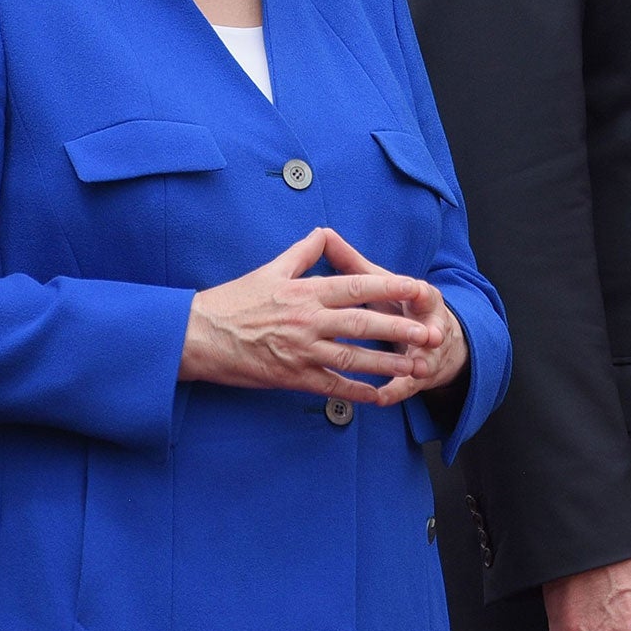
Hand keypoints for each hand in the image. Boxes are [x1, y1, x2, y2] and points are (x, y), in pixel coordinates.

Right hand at [180, 226, 439, 403]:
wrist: (199, 335)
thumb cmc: (232, 301)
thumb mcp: (269, 269)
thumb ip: (302, 253)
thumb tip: (323, 234)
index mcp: (305, 291)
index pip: (356, 286)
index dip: (391, 286)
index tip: (417, 288)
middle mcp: (308, 321)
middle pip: (363, 324)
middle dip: (401, 329)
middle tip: (431, 334)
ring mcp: (302, 351)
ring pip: (354, 358)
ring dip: (389, 363)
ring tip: (416, 366)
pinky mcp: (293, 377)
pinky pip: (332, 386)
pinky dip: (358, 392)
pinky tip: (380, 396)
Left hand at [321, 230, 467, 402]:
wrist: (433, 338)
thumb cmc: (398, 303)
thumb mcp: (378, 282)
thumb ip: (351, 263)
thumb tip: (324, 234)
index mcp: (418, 297)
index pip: (420, 290)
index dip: (417, 290)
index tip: (414, 288)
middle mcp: (425, 323)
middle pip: (425, 325)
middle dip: (424, 330)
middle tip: (428, 335)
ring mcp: (423, 351)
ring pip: (421, 358)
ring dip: (416, 364)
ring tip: (414, 370)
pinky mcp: (414, 376)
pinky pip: (405, 386)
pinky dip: (395, 391)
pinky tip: (381, 397)